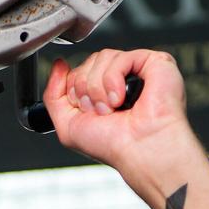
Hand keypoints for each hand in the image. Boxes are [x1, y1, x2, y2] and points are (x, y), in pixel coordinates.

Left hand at [44, 47, 199, 190]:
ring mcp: (138, 70)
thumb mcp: (68, 125)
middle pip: (89, 61)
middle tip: (100, 111)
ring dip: (98, 87)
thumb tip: (59, 65)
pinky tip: (120, 98)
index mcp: (104, 92)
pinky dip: (113, 79)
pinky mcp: (155, 63)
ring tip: (112, 107)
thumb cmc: (113, 145)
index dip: (75, 89)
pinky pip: (121, 57)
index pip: (79, 71)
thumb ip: (53, 95)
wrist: (139, 151)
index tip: (85, 109)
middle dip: (85, 88)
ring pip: (102, 56)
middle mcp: (121, 80)